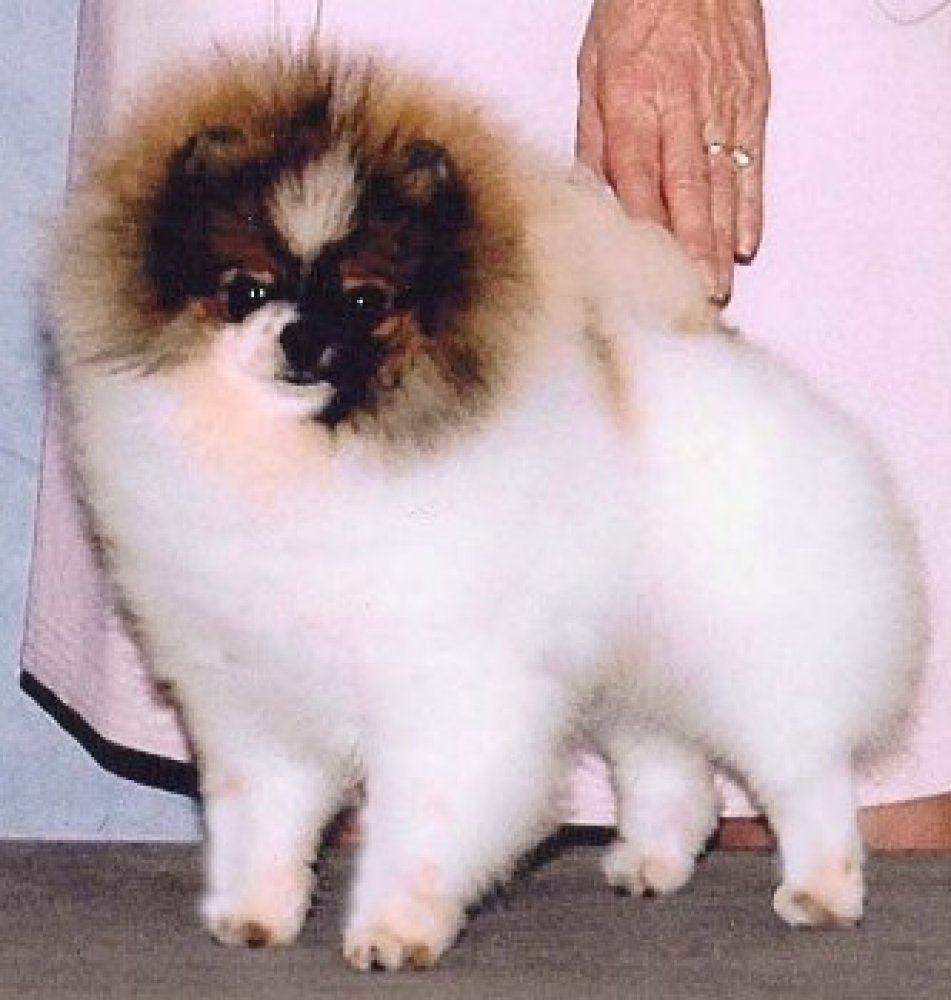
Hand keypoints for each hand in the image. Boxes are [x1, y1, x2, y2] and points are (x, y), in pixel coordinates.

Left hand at [577, 0, 769, 303]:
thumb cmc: (636, 11)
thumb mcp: (591, 70)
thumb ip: (592, 138)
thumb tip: (586, 195)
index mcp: (633, 103)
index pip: (638, 180)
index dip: (645, 231)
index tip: (647, 275)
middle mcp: (680, 108)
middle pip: (686, 193)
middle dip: (691, 251)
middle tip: (694, 297)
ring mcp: (721, 105)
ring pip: (722, 185)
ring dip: (720, 241)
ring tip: (718, 284)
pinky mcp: (751, 99)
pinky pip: (751, 161)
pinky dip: (750, 205)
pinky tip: (746, 241)